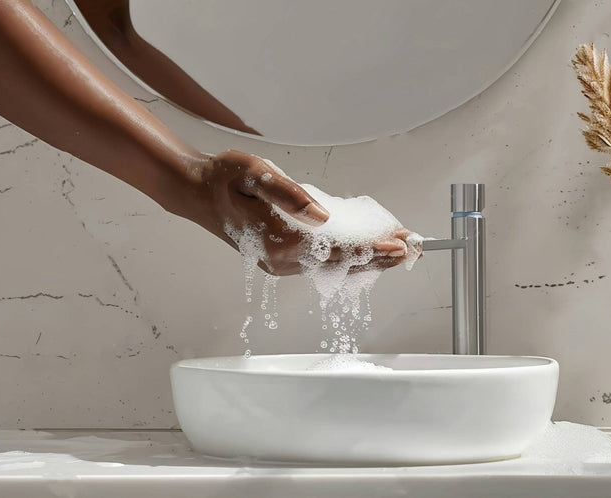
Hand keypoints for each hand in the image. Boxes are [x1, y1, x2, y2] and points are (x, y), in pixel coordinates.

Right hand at [178, 150, 415, 275]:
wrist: (195, 192)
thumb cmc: (223, 179)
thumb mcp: (255, 174)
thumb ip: (289, 194)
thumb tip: (323, 215)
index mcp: (278, 244)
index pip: (337, 251)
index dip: (372, 248)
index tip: (400, 244)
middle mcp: (281, 262)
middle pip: (341, 265)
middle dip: (380, 257)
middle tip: (415, 249)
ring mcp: (281, 265)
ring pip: (334, 267)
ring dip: (368, 259)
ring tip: (401, 250)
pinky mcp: (281, 260)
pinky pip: (323, 263)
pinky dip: (349, 257)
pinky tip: (368, 250)